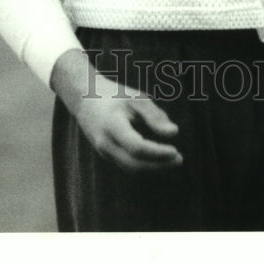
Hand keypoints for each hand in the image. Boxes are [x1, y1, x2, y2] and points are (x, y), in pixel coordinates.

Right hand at [50, 48, 182, 172]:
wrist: (83, 98)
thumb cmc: (114, 96)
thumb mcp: (135, 98)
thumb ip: (154, 115)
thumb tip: (174, 133)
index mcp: (112, 125)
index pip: (136, 147)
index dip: (157, 153)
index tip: (175, 151)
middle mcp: (105, 142)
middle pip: (134, 164)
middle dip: (158, 165)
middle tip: (180, 158)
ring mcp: (103, 151)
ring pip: (130, 168)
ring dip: (153, 168)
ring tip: (174, 159)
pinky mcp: (106, 154)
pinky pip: (126, 165)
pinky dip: (144, 164)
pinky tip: (159, 158)